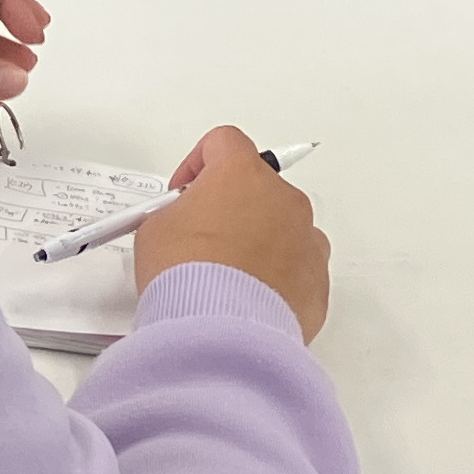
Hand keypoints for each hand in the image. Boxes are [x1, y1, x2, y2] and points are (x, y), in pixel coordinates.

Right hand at [133, 124, 329, 341]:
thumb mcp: (155, 230)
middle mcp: (283, 200)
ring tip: (225, 274)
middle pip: (257, 188)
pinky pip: (298, 268)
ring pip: (283, 228)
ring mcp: (306, 239)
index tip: (186, 189)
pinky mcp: (317, 280)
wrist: (218, 330)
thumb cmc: (188, 275)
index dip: (199, 163)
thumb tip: (178, 224)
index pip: (224, 143)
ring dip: (258, 241)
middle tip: (201, 237)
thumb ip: (173, 213)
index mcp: (242, 174)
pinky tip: (247, 299)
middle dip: (231, 207)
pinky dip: (277, 278)